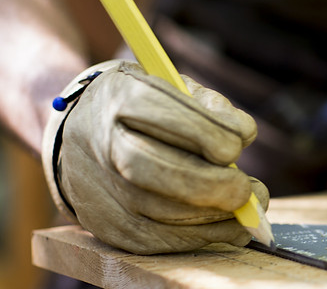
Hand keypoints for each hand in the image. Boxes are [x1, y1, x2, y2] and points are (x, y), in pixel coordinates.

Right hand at [42, 60, 268, 253]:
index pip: (165, 115)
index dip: (209, 132)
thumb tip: (243, 132)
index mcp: (120, 98)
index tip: (239, 141)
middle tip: (248, 190)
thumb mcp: (170, 86)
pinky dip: (203, 236)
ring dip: (217, 217)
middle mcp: (105, 145)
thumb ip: (209, 104)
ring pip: (163, 214)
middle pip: (158, 171)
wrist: (78, 138)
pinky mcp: (110, 227)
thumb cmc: (142, 111)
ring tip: (248, 208)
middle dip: (213, 184)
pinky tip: (229, 226)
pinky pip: (161, 241)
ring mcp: (103, 191)